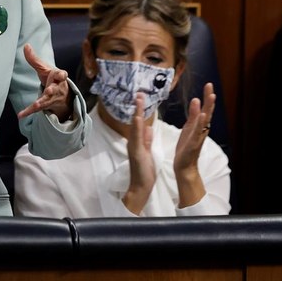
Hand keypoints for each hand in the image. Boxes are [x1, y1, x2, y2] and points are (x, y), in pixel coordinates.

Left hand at [17, 43, 73, 121]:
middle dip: (52, 90)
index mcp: (58, 77)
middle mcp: (57, 88)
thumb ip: (34, 59)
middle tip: (49, 90)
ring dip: (42, 102)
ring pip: (47, 100)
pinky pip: (37, 109)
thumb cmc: (52, 78)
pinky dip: (28, 112)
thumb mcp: (44, 68)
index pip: (62, 75)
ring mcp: (52, 98)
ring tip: (37, 105)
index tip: (62, 74)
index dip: (62, 74)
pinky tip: (20, 115)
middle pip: (55, 89)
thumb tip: (26, 45)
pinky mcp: (46, 105)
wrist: (62, 95)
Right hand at [123, 93, 155, 214]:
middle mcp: (133, 142)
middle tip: (139, 93)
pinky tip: (138, 119)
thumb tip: (147, 127)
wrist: (140, 187)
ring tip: (138, 100)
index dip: (140, 109)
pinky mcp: (136, 153)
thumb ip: (146, 139)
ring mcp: (133, 147)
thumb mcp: (146, 151)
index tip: (142, 97)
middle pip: (134, 121)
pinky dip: (137, 128)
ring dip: (136, 113)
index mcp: (137, 141)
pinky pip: (136, 139)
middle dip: (137, 107)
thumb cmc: (144, 171)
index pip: (139, 122)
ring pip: (134, 127)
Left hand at [173, 83, 214, 206]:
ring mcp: (199, 136)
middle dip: (209, 99)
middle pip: (207, 111)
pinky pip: (198, 131)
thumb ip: (192, 116)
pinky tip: (202, 115)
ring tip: (211, 96)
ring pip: (205, 120)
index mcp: (199, 125)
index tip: (209, 84)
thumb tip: (196, 100)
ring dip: (208, 108)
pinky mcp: (194, 143)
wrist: (184, 165)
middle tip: (210, 85)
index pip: (204, 108)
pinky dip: (200, 123)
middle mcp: (202, 129)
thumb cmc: (186, 147)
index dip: (207, 97)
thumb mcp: (188, 128)